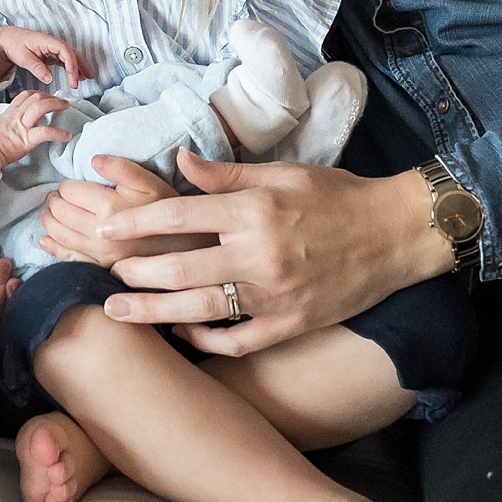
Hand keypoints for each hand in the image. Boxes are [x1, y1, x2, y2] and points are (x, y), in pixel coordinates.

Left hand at [0, 25, 91, 86]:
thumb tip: (50, 79)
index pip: (65, 50)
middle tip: (86, 79)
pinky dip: (72, 67)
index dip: (72, 64)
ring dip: (80, 66)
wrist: (8, 39)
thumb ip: (37, 68)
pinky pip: (65, 59)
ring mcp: (53, 48)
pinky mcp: (51, 54)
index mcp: (47, 41)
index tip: (73, 78)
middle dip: (80, 65)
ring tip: (88, 78)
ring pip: (71, 56)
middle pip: (72, 52)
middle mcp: (53, 43)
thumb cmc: (15, 45)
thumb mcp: (23, 57)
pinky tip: (77, 76)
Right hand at [0, 90, 70, 171]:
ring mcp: (22, 127)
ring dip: (56, 105)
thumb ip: (10, 124)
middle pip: (36, 97)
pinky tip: (66, 135)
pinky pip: (45, 132)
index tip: (47, 97)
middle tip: (62, 102)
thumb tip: (16, 129)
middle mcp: (17, 116)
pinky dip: (58, 133)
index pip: (26, 95)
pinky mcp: (26, 140)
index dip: (39, 93)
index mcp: (10, 113)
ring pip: (40, 107)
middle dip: (51, 97)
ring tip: (66, 108)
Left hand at [38, 155, 209, 267]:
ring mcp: (98, 256)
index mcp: (111, 208)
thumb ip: (122, 168)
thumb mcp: (152, 183)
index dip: (66, 184)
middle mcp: (100, 234)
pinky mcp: (100, 271)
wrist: (191, 252)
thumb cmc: (172, 212)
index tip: (70, 184)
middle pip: (59, 212)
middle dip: (54, 201)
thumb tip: (92, 159)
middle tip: (57, 196)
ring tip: (52, 212)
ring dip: (49, 221)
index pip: (70, 191)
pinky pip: (67, 259)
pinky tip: (47, 240)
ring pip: (58, 235)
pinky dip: (52, 247)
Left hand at [97, 153, 446, 354]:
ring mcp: (276, 296)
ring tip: (118, 311)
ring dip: (153, 312)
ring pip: (200, 310)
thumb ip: (225, 176)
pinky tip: (180, 331)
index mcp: (255, 211)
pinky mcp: (292, 325)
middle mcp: (261, 255)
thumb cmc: (337, 197)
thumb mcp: (282, 173)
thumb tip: (177, 161)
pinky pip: (237, 341)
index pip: (180, 215)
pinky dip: (204, 340)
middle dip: (135, 272)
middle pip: (181, 269)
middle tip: (105, 272)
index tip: (105, 229)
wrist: (396, 235)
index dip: (137, 223)